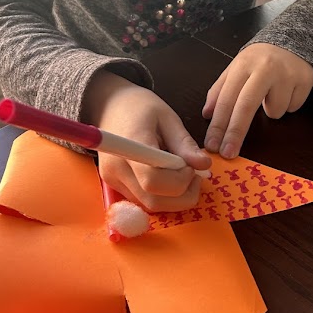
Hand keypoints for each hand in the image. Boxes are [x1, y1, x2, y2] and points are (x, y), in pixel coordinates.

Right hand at [83, 72, 210, 210]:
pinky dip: (164, 197)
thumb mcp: (167, 117)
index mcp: (130, 145)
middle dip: (182, 195)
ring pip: (150, 206)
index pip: (152, 180)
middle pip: (153, 200)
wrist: (108, 106)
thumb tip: (204, 166)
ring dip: (175, 199)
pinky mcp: (115, 186)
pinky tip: (171, 178)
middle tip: (195, 175)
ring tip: (185, 175)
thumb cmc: (140, 106)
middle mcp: (116, 168)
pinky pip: (144, 202)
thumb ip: (184, 143)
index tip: (192, 167)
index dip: (179, 180)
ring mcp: (113, 180)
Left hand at [202, 43, 312, 157]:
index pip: (227, 98)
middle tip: (228, 154)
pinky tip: (287, 90)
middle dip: (235, 133)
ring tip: (272, 93)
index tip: (211, 145)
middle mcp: (264, 68)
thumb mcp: (237, 69)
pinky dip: (287, 104)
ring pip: (274, 112)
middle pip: (246, 106)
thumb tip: (207, 114)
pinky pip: (292, 108)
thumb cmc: (260, 61)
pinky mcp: (305, 81)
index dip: (218, 124)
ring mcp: (286, 74)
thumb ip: (220, 90)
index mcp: (243, 64)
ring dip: (271, 110)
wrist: (295, 43)